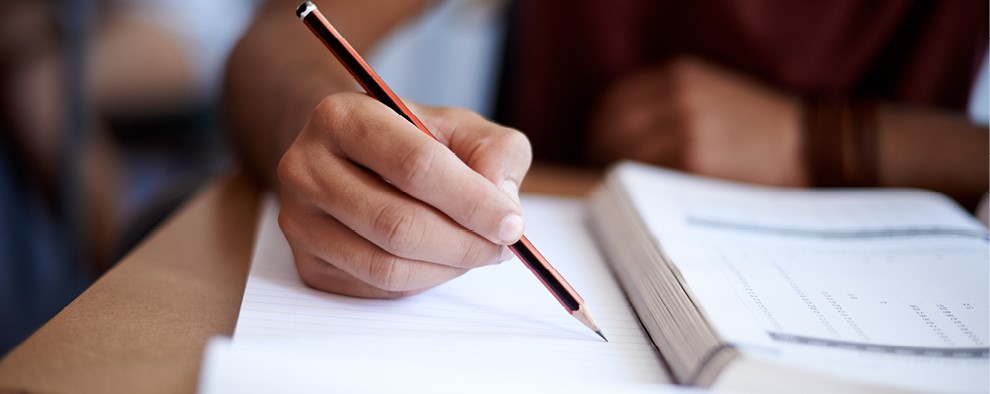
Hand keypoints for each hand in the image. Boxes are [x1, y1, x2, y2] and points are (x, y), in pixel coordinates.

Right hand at [277, 93, 531, 297]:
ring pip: (386, 265)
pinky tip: (440, 258)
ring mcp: (300, 219)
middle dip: (464, 243)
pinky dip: (423, 280)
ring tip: (477, 251)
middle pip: (398, 224)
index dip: (471, 201)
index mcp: (342, 117)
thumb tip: (502, 202)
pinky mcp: (307, 262)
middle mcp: (306, 167)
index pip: (414, 165)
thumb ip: (495, 151)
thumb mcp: (459, 126)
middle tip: (503, 246)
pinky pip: (377, 287)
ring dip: (447, 268)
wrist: (349, 154)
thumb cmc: (409, 138)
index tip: (512, 223)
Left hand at [588, 57, 806, 186]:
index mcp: (677, 75)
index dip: (599, 129)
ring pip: (624, 157)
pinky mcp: (694, 164)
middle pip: (609, 130)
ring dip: (618, 177)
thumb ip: (664, 103)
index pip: (611, 102)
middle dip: (602, 155)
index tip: (599, 148)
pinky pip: (648, 179)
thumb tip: (612, 134)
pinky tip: (649, 200)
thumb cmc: (756, 126)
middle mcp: (677, 97)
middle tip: (606, 177)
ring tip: (627, 192)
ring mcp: (685, 130)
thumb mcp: (709, 92)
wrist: (806, 145)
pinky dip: (641, 191)